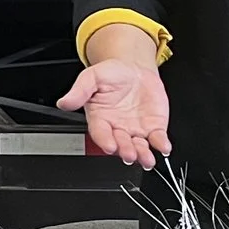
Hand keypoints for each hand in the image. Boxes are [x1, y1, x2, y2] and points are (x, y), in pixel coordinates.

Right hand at [57, 56, 171, 168]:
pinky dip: (162, 144)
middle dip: (125, 151)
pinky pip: (157, 139)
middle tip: (129, 155)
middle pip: (121, 144)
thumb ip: (80, 90)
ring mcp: (136, 131)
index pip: (100, 134)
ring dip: (143, 155)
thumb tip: (64, 102)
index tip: (110, 146)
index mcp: (100, 119)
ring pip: (139, 147)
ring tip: (147, 159)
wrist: (134, 69)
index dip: (105, 141)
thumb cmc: (111, 75)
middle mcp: (118, 129)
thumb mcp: (92, 77)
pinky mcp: (153, 128)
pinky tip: (164, 148)